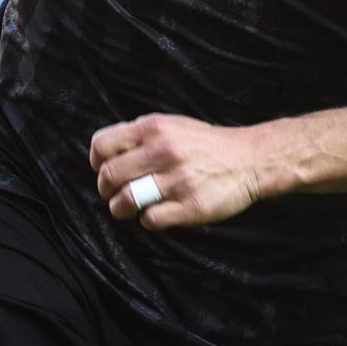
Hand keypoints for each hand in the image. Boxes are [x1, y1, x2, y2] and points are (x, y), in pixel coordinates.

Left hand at [89, 113, 266, 229]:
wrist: (250, 158)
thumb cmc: (205, 144)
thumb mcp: (171, 125)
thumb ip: (140, 136)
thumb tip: (105, 154)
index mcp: (153, 128)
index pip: (102, 145)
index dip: (96, 162)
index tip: (102, 171)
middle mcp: (162, 151)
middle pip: (109, 176)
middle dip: (105, 190)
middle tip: (114, 194)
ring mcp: (177, 180)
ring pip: (126, 200)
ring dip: (120, 209)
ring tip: (127, 208)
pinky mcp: (191, 206)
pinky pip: (151, 219)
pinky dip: (147, 220)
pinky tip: (156, 213)